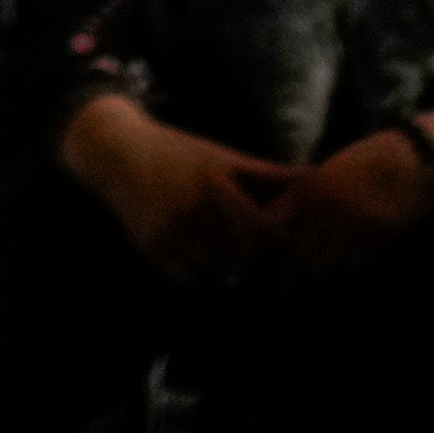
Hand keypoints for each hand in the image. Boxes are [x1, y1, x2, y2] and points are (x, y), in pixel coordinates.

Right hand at [59, 97, 297, 286]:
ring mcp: (168, 232)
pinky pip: (189, 280)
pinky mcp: (150, 248)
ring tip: (239, 259)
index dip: (275, 237)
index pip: (258, 227)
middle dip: (254, 254)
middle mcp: (189, 210)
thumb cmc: (180, 153)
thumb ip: (267, 174)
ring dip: (231, 269)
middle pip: (239, 252)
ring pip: (216, 270)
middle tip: (263, 252)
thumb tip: (312, 177)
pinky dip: (205, 278)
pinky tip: (211, 264)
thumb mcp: (222, 157)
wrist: (121, 154)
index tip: (283, 237)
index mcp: (213, 183)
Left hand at [264, 126, 433, 282]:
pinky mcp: (379, 234)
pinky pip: (355, 264)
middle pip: (300, 257)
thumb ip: (304, 198)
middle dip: (291, 281)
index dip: (267, 248)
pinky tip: (346, 270)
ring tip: (317, 285)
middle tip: (285, 298)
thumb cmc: (366, 162)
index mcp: (310, 188)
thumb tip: (281, 227)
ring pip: (327, 267)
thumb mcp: (328, 172)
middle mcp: (328, 207)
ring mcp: (354, 222)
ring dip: (322, 277)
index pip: (277, 226)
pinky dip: (348, 270)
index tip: (259, 268)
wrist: (410, 156)